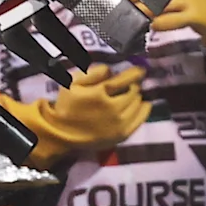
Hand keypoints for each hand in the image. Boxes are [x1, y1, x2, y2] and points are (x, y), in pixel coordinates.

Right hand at [28, 64, 149, 167]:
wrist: (61, 134)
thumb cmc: (67, 105)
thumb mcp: (73, 83)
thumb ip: (92, 73)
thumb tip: (111, 69)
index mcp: (100, 94)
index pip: (124, 80)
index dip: (135, 73)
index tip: (141, 70)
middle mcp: (112, 108)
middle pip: (133, 92)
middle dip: (133, 86)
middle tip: (131, 84)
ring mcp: (118, 124)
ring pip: (138, 104)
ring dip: (137, 97)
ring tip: (133, 95)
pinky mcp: (121, 135)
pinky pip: (140, 120)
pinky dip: (144, 110)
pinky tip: (144, 105)